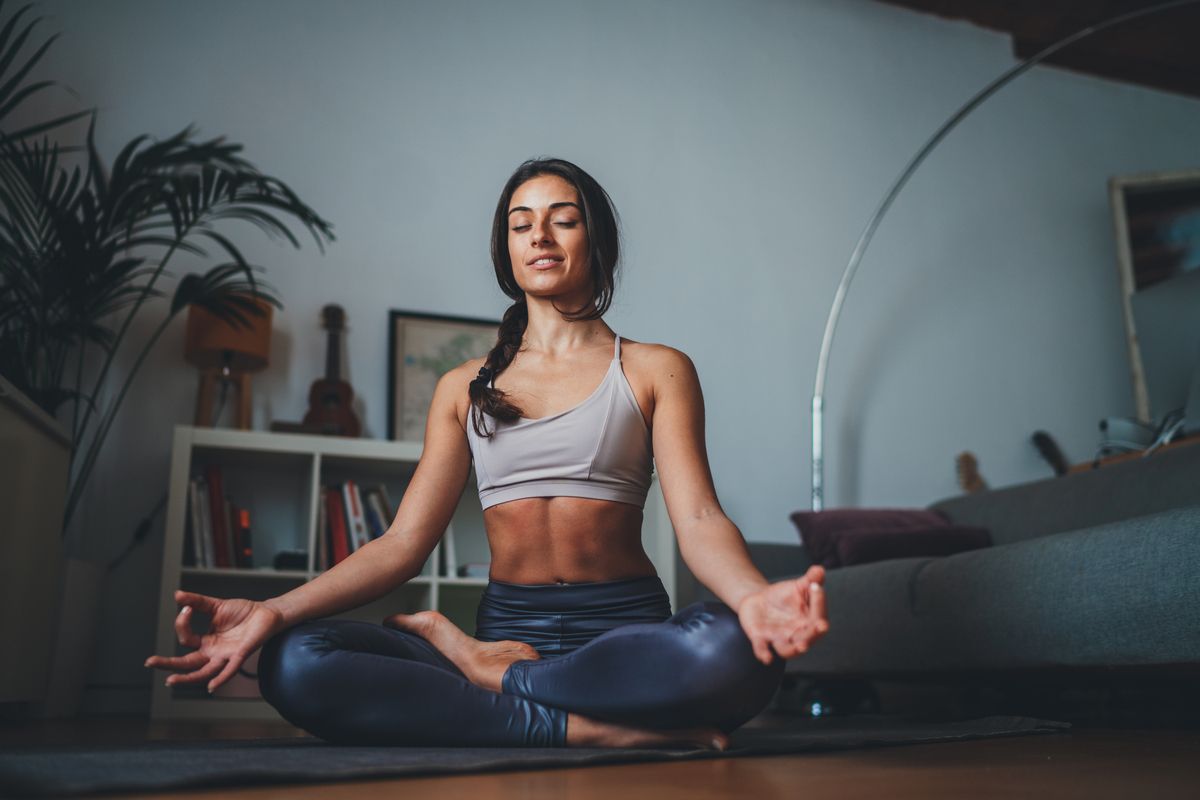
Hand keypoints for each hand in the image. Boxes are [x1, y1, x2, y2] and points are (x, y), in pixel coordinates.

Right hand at [144, 590, 285, 693]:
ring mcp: (226, 655)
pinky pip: (230, 669)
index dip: (182, 624)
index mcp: (205, 642)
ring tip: (171, 680)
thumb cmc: (242, 612)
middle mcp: (213, 652)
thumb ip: (196, 602)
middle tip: (150, 662)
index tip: (186, 609)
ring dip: (188, 677)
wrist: (266, 612)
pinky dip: (221, 677)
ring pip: (204, 672)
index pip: (185, 639)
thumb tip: (177, 595)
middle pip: (187, 663)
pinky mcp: (241, 655)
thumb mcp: (215, 605)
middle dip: (168, 664)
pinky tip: (212, 685)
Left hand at [736, 565, 828, 664]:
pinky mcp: (761, 639)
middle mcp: (797, 634)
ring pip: (788, 650)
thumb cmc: (784, 596)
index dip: (819, 602)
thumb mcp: (798, 586)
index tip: (816, 587)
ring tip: (801, 646)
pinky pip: (763, 649)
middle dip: (814, 634)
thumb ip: (810, 579)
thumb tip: (820, 570)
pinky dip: (764, 653)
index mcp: (810, 620)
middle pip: (809, 637)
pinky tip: (766, 657)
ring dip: (793, 650)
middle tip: (820, 626)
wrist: (759, 600)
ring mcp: (779, 639)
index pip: (819, 614)